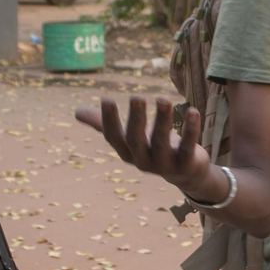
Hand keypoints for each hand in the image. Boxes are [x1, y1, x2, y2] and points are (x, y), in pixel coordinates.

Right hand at [75, 96, 218, 198]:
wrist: (186, 173)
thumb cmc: (153, 148)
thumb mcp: (130, 137)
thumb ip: (105, 124)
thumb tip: (76, 112)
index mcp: (127, 152)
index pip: (114, 137)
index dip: (109, 120)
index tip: (107, 98)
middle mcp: (143, 160)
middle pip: (137, 140)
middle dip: (136, 119)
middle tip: (136, 96)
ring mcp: (165, 165)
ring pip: (162, 141)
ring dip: (163, 119)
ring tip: (164, 98)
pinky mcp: (186, 163)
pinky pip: (187, 146)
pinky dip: (190, 129)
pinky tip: (193, 111)